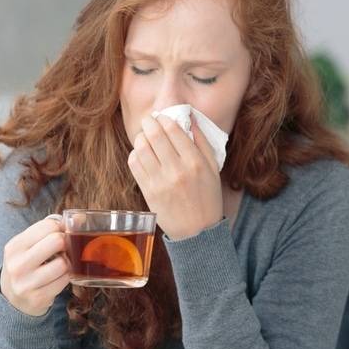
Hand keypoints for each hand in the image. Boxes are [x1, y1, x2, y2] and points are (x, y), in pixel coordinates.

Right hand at [0, 217, 70, 316]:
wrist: (13, 298)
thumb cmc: (26, 264)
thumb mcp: (27, 245)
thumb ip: (48, 229)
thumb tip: (82, 217)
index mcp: (14, 246)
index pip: (48, 226)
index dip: (60, 228)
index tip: (60, 234)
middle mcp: (17, 264)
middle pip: (56, 241)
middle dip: (65, 243)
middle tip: (62, 249)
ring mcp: (26, 283)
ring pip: (63, 263)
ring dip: (67, 263)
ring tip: (60, 264)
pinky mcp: (38, 297)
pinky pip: (65, 280)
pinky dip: (66, 277)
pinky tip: (58, 277)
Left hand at [128, 115, 222, 240]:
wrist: (197, 231)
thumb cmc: (208, 198)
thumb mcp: (213, 169)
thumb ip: (202, 142)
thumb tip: (190, 119)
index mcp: (195, 163)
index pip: (174, 130)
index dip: (165, 119)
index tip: (163, 118)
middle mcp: (177, 170)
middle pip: (154, 135)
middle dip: (149, 122)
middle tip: (149, 120)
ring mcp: (160, 181)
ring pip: (141, 147)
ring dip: (141, 138)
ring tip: (145, 138)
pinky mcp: (148, 191)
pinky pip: (134, 164)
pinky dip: (135, 154)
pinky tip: (142, 155)